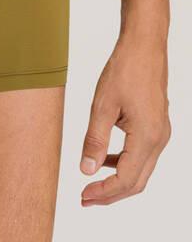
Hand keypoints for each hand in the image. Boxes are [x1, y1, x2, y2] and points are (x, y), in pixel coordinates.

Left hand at [80, 33, 170, 205]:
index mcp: (147, 136)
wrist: (144, 46)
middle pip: (137, 182)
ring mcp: (160, 133)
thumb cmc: (124, 69)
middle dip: (111, 194)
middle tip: (85, 198)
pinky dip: (124, 163)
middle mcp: (159, 139)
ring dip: (117, 180)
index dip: (104, 193)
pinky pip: (142, 154)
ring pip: (141, 170)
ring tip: (91, 181)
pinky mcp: (157, 125)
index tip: (83, 196)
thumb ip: (95, 140)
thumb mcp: (102, 105)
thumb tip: (86, 170)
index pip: (126, 179)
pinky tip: (105, 158)